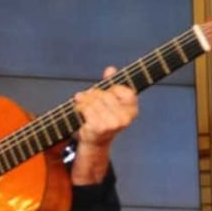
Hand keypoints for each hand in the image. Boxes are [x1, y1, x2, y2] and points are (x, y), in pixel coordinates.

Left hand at [70, 66, 137, 184]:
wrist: (93, 142)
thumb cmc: (101, 118)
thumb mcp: (108, 100)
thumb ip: (110, 84)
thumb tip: (110, 69)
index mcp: (132, 110)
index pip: (125, 91)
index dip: (112, 88)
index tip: (106, 92)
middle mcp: (125, 118)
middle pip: (106, 94)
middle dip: (93, 94)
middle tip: (86, 97)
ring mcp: (113, 124)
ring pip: (95, 101)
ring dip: (84, 101)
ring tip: (81, 104)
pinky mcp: (100, 127)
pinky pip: (87, 109)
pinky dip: (80, 108)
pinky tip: (79, 112)